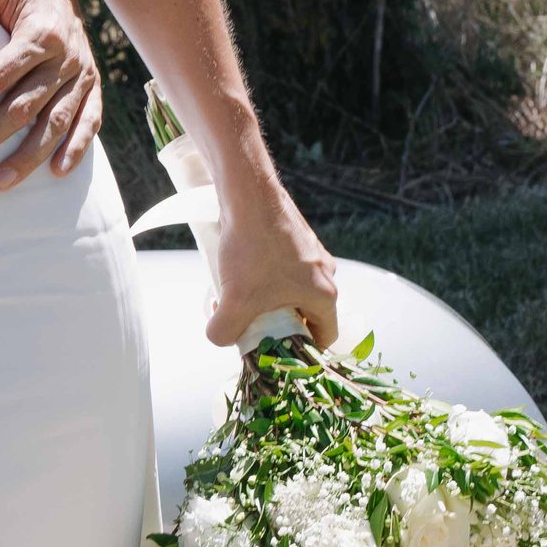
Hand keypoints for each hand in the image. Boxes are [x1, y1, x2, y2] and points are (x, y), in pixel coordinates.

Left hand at [208, 169, 339, 352]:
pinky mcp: (294, 238)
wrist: (248, 195)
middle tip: (248, 322)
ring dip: (264, 298)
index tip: (272, 350)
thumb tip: (220, 339)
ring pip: (289, 290)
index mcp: (325, 295)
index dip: (299, 351)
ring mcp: (311, 254)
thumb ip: (224, 333)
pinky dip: (262, 276)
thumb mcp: (234, 302)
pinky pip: (281, 269)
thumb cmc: (252, 249)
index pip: (323, 338)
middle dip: (275, 322)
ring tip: (237, 294)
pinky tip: (237, 270)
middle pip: (303, 314)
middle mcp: (325, 274)